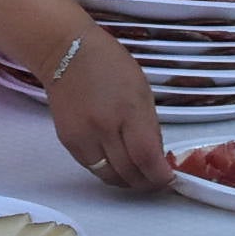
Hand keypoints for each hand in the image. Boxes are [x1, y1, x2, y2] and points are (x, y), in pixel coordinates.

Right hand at [42, 33, 174, 189]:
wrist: (66, 53)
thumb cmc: (109, 64)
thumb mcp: (142, 90)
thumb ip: (149, 126)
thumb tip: (155, 157)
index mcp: (128, 110)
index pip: (146, 157)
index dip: (159, 175)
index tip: (167, 178)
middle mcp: (104, 127)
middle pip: (127, 172)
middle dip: (146, 182)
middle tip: (155, 181)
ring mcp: (83, 136)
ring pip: (108, 175)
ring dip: (126, 181)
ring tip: (138, 177)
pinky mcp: (68, 141)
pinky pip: (91, 167)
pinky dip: (107, 171)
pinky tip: (117, 165)